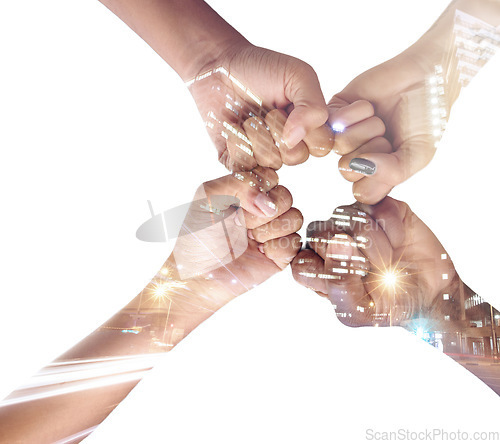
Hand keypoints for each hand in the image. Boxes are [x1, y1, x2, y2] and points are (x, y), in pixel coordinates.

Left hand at [165, 166, 302, 309]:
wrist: (197, 274)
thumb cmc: (197, 236)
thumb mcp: (208, 196)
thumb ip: (239, 183)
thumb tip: (268, 202)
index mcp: (246, 193)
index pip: (270, 176)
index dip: (259, 188)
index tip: (237, 204)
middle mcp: (261, 211)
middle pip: (286, 196)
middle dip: (263, 212)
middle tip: (240, 224)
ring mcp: (272, 233)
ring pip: (295, 218)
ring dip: (271, 229)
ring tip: (250, 239)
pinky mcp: (280, 256)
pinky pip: (296, 243)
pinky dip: (277, 247)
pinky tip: (258, 252)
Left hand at [188, 42, 333, 170]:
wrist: (217, 67)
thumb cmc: (259, 67)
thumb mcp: (297, 75)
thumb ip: (312, 106)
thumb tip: (295, 139)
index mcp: (308, 126)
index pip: (321, 146)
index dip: (307, 130)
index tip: (289, 107)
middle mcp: (288, 144)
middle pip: (295, 157)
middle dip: (278, 130)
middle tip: (268, 110)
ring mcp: (263, 154)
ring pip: (270, 163)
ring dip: (257, 135)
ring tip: (249, 116)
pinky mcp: (238, 160)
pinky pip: (244, 168)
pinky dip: (238, 145)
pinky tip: (233, 127)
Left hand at [291, 197, 456, 327]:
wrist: (432, 293)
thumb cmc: (390, 305)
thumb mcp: (360, 310)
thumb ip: (340, 283)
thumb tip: (338, 240)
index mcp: (316, 269)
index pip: (301, 262)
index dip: (328, 270)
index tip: (354, 283)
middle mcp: (328, 243)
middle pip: (319, 233)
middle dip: (354, 257)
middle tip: (375, 271)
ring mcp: (351, 222)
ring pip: (346, 216)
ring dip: (375, 243)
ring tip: (390, 259)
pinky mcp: (377, 207)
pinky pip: (375, 205)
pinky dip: (391, 227)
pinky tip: (399, 241)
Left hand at [328, 51, 438, 203]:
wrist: (425, 76)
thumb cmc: (426, 117)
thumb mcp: (419, 153)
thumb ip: (394, 172)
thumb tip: (362, 168)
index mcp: (377, 174)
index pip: (362, 193)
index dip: (375, 178)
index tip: (393, 159)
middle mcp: (358, 158)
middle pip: (346, 170)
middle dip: (373, 150)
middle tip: (388, 135)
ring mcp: (345, 135)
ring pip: (340, 145)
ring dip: (366, 129)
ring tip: (380, 119)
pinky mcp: (335, 112)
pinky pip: (332, 121)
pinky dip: (354, 113)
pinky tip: (368, 106)